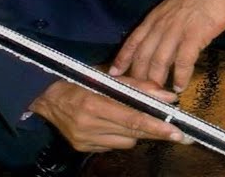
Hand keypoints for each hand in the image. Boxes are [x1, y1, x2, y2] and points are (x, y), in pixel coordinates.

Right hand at [28, 77, 183, 151]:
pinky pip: (113, 146)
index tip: (175, 130)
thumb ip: (137, 86)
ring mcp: (85, 140)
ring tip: (139, 120)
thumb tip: (167, 96)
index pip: (132, 118)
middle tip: (178, 134)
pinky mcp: (83, 148)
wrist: (46, 99)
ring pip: (126, 142)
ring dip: (137, 132)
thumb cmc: (78, 81)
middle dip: (156, 132)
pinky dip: (121, 136)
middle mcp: (89, 125)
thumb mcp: (106, 77)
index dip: (156, 125)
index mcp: (93, 103)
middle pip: (132, 133)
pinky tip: (117, 125)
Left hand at [108, 0, 224, 92]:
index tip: (113, 73)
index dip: (122, 58)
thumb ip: (166, 25)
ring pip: (159, 61)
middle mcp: (161, 25)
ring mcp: (176, 30)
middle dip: (138, 77)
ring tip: (158, 96)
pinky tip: (180, 87)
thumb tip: (163, 44)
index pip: (133, 40)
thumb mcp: (174, 7)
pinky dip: (180, 77)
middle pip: (143, 56)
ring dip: (157, 81)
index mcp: (155, 17)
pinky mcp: (194, 36)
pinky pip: (183, 62)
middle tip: (138, 94)